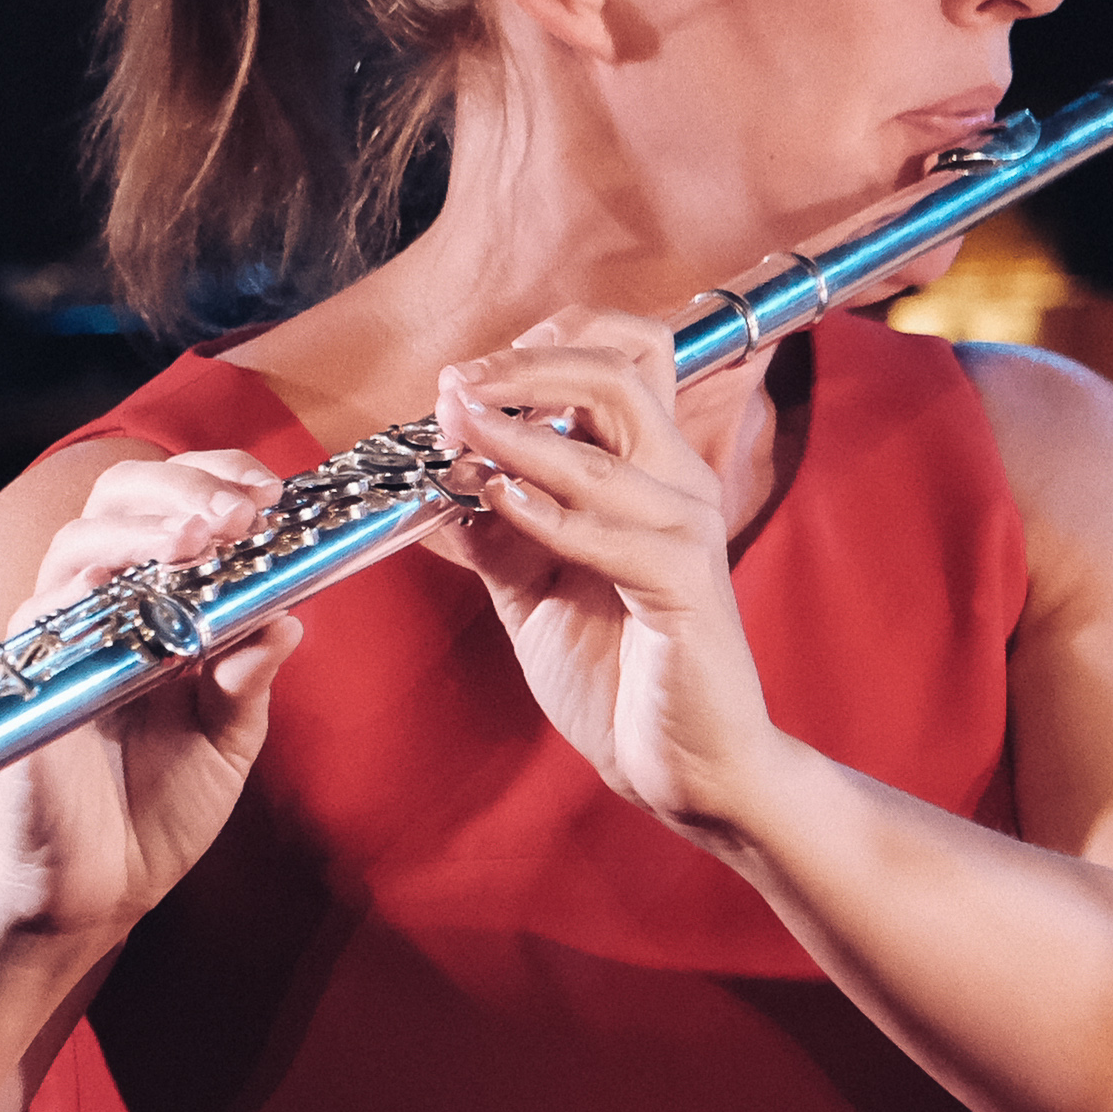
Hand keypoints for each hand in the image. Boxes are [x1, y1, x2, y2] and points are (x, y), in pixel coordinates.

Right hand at [0, 449, 307, 948]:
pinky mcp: (28, 677)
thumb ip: (251, 676)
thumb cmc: (158, 809)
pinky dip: (96, 589)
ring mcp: (58, 636)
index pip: (172, 505)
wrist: (100, 890)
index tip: (269, 492)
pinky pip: (47, 611)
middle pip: (117, 497)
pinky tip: (144, 593)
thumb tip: (291, 614)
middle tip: (239, 512)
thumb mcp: (229, 739)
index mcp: (151, 605)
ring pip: (80, 541)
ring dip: (144, 526)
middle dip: (181, 486)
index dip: (215, 480)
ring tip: (203, 538)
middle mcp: (98, 605)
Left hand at [427, 310, 786, 834]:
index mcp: (645, 470)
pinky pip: (612, 532)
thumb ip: (489, 528)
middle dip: (524, 366)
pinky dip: (548, 510)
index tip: (465, 376)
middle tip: (453, 387)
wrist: (679, 765)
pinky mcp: (686, 587)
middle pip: (616, 373)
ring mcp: (685, 531)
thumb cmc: (617, 668)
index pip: (620, 358)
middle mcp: (675, 484)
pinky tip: (498, 500)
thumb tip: (426, 479)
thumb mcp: (530, 586)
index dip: (541, 346)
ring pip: (603, 448)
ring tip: (455, 428)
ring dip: (515, 433)